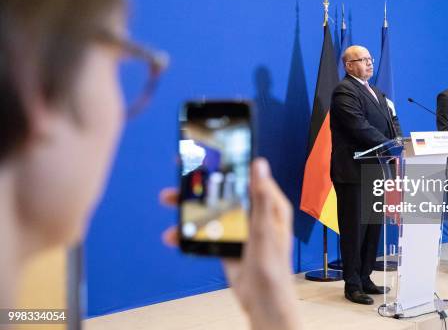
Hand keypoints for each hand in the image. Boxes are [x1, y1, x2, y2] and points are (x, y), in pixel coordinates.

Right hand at [160, 158, 301, 329]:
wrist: (262, 300)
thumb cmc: (273, 266)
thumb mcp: (265, 228)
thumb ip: (260, 197)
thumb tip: (259, 165)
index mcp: (268, 203)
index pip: (248, 175)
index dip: (230, 162)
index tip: (210, 151)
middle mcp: (253, 212)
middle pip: (224, 189)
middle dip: (201, 183)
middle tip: (181, 174)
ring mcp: (238, 227)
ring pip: (210, 209)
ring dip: (190, 207)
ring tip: (171, 201)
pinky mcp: (226, 241)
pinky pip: (205, 231)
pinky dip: (189, 232)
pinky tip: (175, 234)